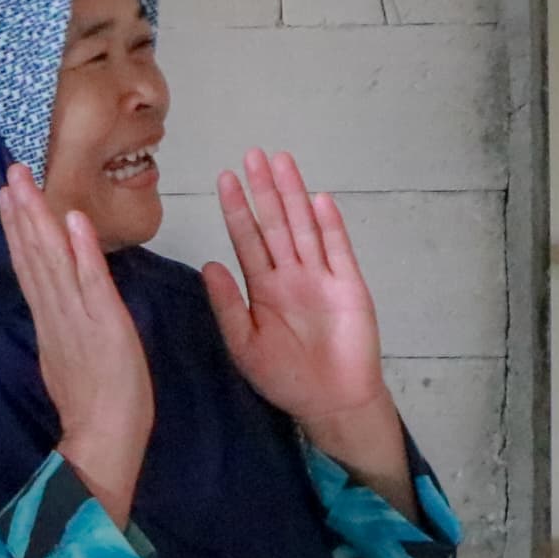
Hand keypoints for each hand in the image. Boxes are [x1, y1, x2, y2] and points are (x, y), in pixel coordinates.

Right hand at [0, 165, 151, 522]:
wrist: (104, 441)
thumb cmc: (95, 407)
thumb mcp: (69, 359)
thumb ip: (59, 327)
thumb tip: (52, 302)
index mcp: (50, 321)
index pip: (30, 266)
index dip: (18, 229)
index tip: (7, 195)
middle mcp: (57, 313)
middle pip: (34, 255)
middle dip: (22, 211)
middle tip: (10, 170)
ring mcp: (78, 318)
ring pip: (53, 260)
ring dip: (40, 219)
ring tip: (25, 183)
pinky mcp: (104, 325)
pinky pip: (91, 282)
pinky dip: (82, 251)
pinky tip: (72, 220)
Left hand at [205, 153, 388, 428]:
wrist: (332, 402)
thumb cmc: (286, 378)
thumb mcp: (245, 345)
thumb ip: (227, 305)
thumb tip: (209, 265)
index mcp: (264, 287)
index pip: (247, 240)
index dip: (237, 209)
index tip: (224, 178)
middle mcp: (291, 274)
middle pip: (275, 223)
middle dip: (264, 189)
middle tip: (253, 154)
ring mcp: (321, 276)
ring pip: (304, 227)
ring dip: (294, 195)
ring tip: (282, 162)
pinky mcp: (349, 285)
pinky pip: (339, 250)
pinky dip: (330, 225)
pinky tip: (319, 200)